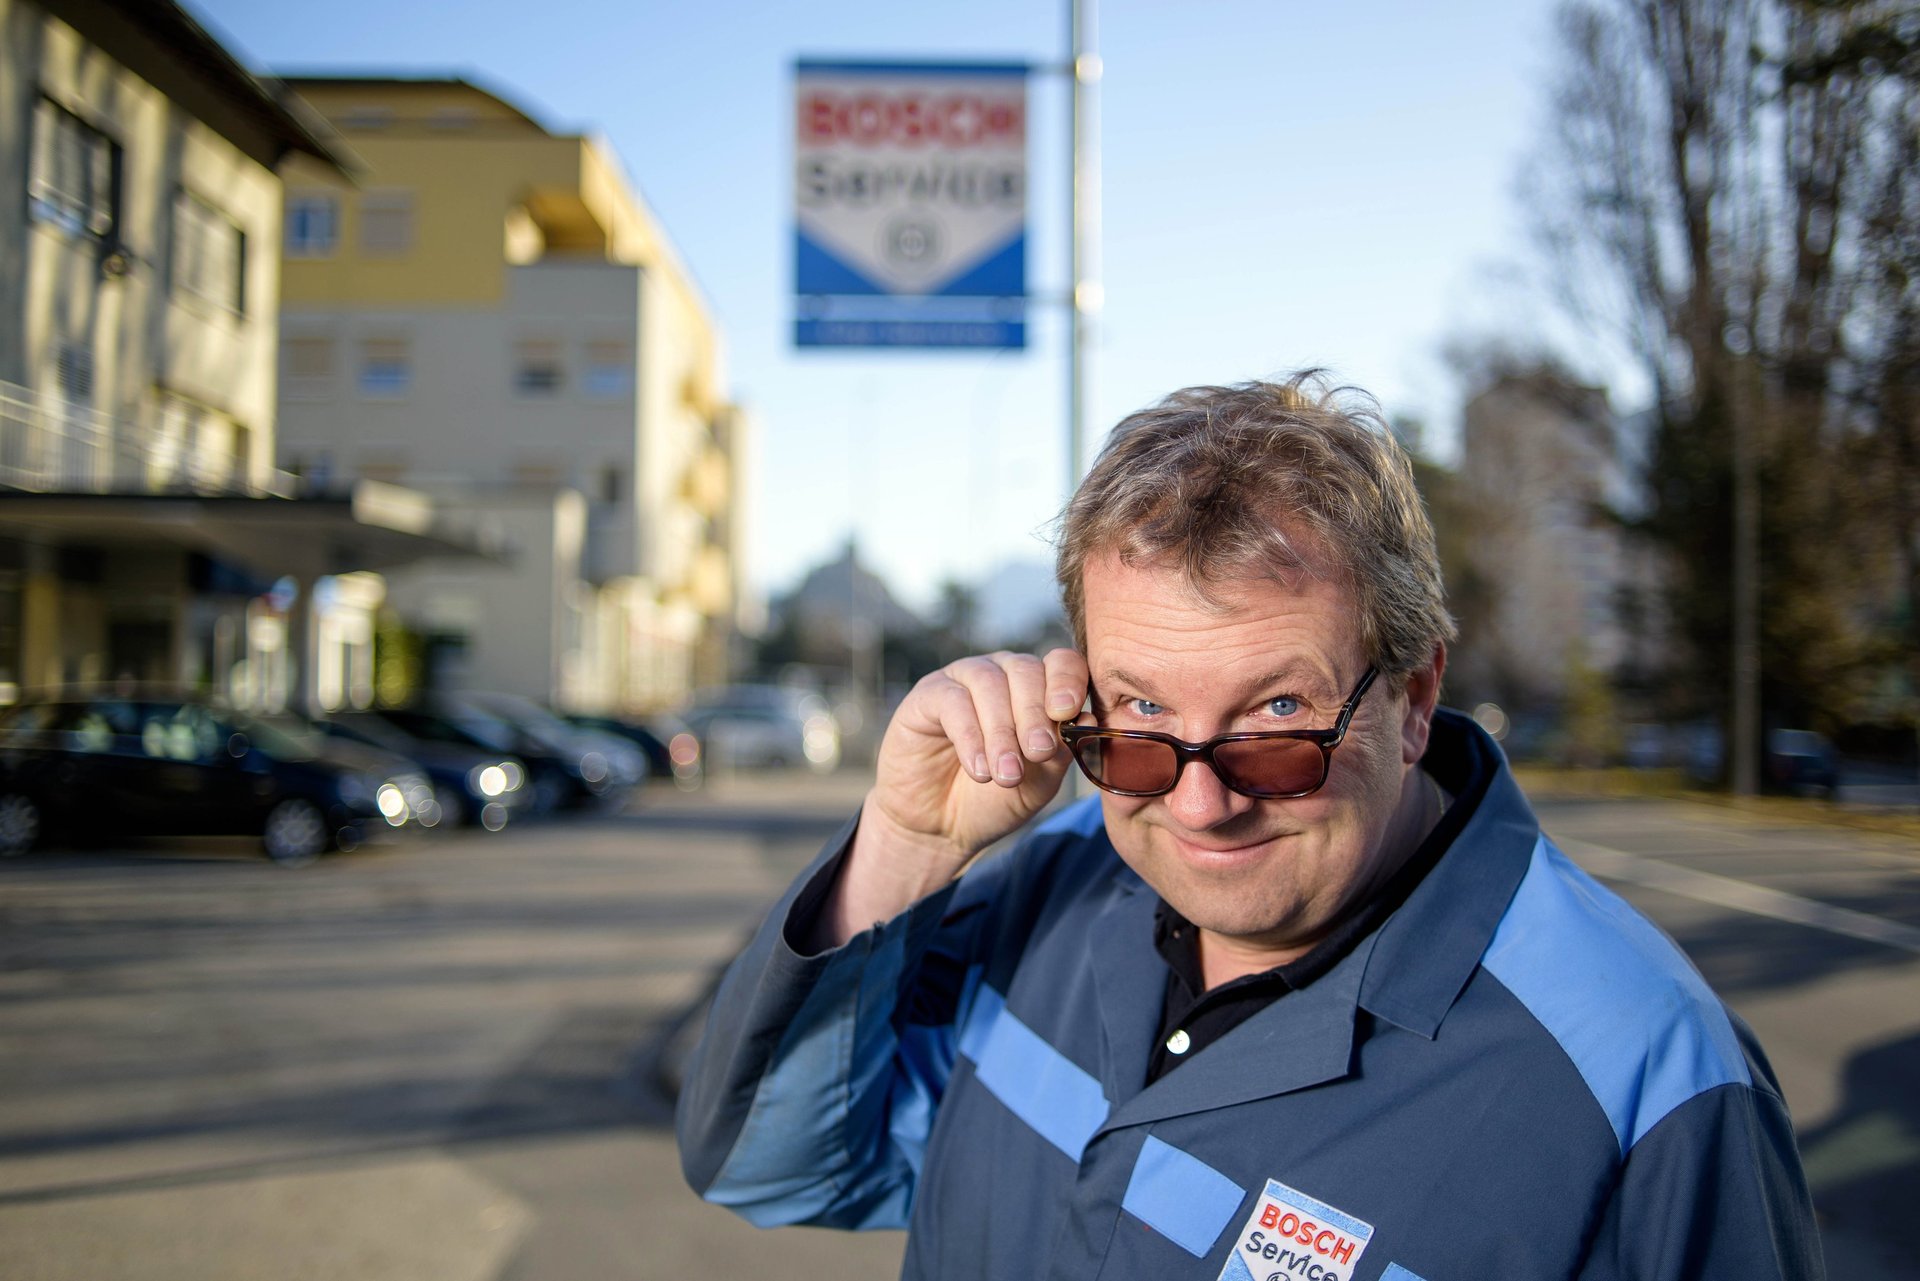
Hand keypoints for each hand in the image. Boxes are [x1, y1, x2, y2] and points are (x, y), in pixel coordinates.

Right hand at [816, 649, 1088, 945]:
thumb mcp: (1040, 780)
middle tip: (1037, 753)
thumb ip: (1063, 749)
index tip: (1066, 714)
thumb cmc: (996, 799)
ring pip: (989, 683)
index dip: (1067, 681)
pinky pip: (952, 700)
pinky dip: (970, 736)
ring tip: (1007, 774)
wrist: (942, 828)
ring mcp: (962, 680)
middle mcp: (1002, 674)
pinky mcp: (928, 694)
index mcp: (1037, 687)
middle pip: (1026, 670)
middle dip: (1035, 715)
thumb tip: (1087, 718)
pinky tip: (979, 770)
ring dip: (1002, 731)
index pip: (1061, 663)